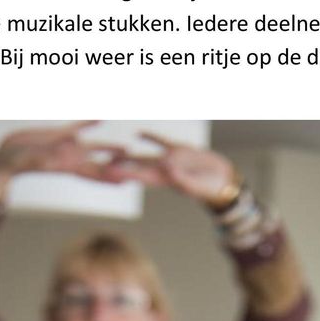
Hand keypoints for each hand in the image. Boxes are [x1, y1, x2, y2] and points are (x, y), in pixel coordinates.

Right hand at [0, 123, 131, 205]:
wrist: (3, 158)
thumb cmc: (12, 165)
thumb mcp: (30, 160)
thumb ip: (45, 158)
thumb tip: (61, 156)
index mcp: (66, 167)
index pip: (94, 173)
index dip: (111, 177)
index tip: (129, 181)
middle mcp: (70, 159)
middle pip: (100, 164)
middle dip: (117, 168)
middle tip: (138, 171)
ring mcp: (65, 147)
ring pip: (93, 148)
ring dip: (109, 148)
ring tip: (128, 148)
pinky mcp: (58, 135)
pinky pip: (78, 127)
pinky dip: (90, 122)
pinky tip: (102, 116)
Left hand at [99, 132, 239, 205]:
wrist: (222, 182)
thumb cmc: (210, 189)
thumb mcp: (197, 186)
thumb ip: (183, 179)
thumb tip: (169, 170)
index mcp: (164, 180)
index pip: (138, 176)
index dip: (123, 172)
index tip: (107, 171)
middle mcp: (162, 170)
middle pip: (134, 166)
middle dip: (117, 164)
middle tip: (97, 160)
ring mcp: (169, 160)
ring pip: (143, 155)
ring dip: (127, 152)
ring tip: (110, 148)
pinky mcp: (179, 150)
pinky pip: (160, 142)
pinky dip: (150, 137)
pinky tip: (137, 131)